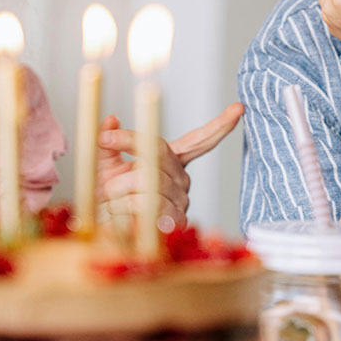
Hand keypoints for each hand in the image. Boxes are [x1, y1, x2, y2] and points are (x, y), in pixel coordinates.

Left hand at [95, 102, 244, 229]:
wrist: (102, 232)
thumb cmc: (107, 200)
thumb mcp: (105, 165)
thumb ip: (109, 142)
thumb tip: (111, 120)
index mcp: (171, 163)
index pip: (198, 141)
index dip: (220, 126)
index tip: (238, 108)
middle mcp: (181, 180)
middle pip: (160, 153)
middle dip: (127, 148)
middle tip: (104, 145)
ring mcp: (181, 202)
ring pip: (149, 180)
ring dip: (117, 187)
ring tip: (107, 198)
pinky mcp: (174, 223)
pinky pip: (147, 205)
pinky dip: (123, 207)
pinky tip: (116, 213)